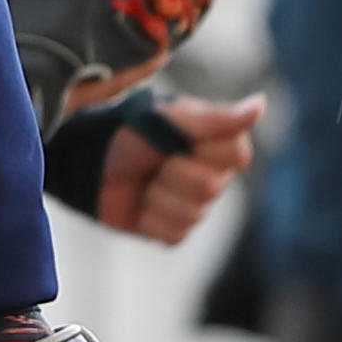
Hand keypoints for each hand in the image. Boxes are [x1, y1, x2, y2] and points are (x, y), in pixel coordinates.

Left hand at [95, 92, 260, 244]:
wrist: (82, 160)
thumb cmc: (124, 131)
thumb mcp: (166, 117)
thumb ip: (215, 117)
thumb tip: (260, 105)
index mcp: (214, 144)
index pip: (237, 155)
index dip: (204, 150)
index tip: (178, 139)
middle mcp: (210, 174)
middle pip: (211, 188)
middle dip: (172, 173)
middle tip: (152, 162)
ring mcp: (191, 204)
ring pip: (194, 214)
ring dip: (158, 196)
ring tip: (142, 182)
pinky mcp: (170, 228)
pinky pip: (175, 235)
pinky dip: (150, 219)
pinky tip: (139, 204)